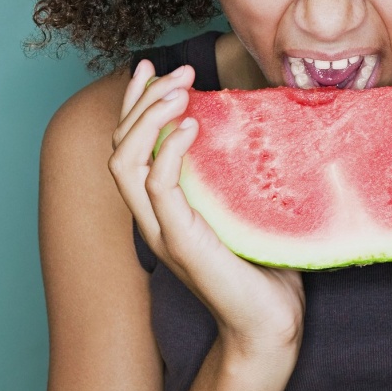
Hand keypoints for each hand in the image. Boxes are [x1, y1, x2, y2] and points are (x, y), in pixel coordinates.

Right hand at [108, 59, 304, 359]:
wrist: (272, 323)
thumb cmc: (265, 263)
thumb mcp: (244, 203)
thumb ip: (234, 169)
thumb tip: (251, 119)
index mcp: (162, 207)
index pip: (128, 145)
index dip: (133, 103)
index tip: (151, 67)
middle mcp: (152, 217)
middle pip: (119, 147)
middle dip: (143, 101)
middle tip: (178, 71)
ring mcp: (162, 231)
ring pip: (126, 163)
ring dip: (148, 118)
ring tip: (179, 91)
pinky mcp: (182, 243)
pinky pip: (159, 189)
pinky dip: (168, 151)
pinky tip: (190, 126)